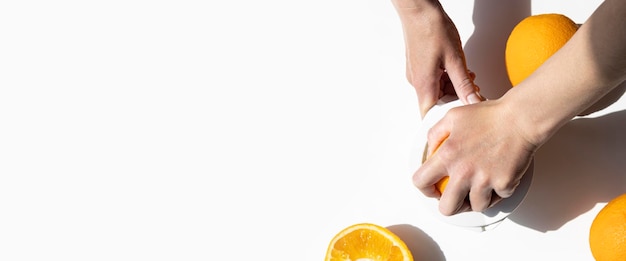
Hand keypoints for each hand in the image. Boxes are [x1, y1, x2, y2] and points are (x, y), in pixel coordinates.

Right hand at [392, 0, 482, 116]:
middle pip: (436, 102)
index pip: (429, 115)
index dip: (444, 120)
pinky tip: (458, 69)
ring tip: (468, 76)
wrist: (418, 9)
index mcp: (423, 84)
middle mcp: (417, 81)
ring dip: (453, 87)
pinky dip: (447, 78)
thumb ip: (465, 85)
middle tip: (474, 90)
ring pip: (437, 90)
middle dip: (456, 99)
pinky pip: (434, 79)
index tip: (461, 118)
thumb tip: (474, 102)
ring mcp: (417, 73)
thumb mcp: (455, 59)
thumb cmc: (431, 28)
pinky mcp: (419, 66)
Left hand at [413, 99, 535, 215]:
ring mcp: (484, 180)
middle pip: (447, 208)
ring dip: (477, 200)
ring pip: (476, 207)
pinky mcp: (504, 184)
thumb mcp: (452, 117)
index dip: (425, 190)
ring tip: (480, 187)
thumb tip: (429, 151)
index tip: (432, 190)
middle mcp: (463, 171)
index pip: (421, 182)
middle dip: (450, 206)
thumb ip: (435, 134)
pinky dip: (498, 192)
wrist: (520, 118)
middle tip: (456, 199)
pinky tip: (497, 179)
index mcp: (447, 155)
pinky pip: (498, 198)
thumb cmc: (490, 116)